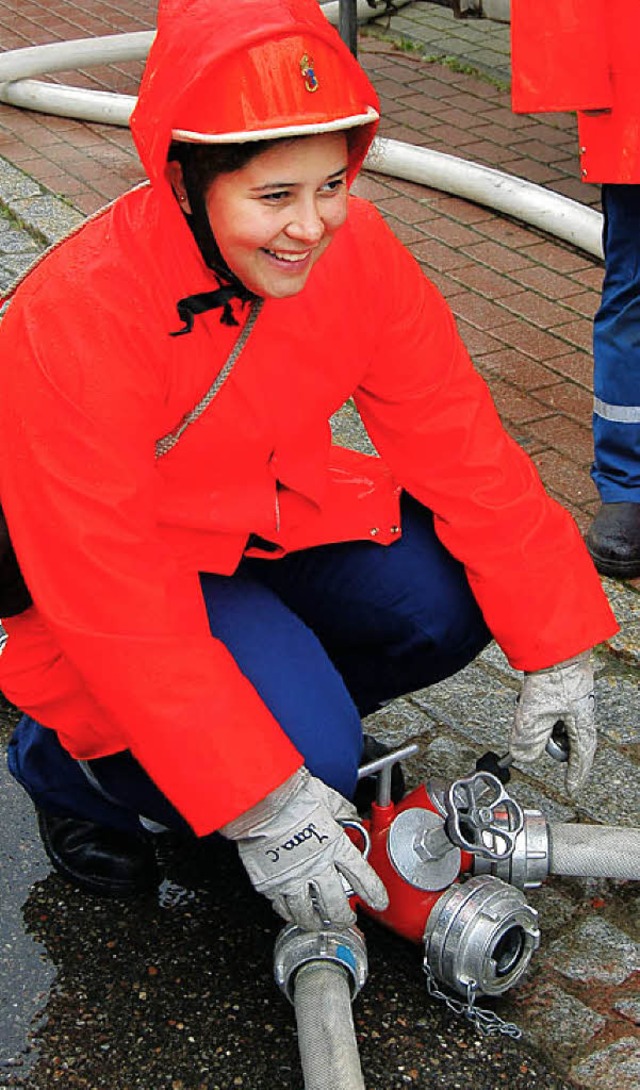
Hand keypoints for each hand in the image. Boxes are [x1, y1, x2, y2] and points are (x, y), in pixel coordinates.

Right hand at [221, 768, 387, 929]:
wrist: (260, 799)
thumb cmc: (291, 795)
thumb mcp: (326, 797)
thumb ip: (343, 810)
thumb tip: (351, 816)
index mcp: (335, 845)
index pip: (362, 877)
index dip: (374, 894)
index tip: (378, 902)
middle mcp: (316, 866)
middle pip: (336, 905)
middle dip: (344, 918)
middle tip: (346, 919)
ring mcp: (292, 877)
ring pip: (308, 913)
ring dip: (316, 922)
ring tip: (319, 922)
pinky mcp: (269, 882)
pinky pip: (282, 907)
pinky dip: (289, 912)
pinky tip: (292, 911)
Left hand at [509, 651, 595, 795]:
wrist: (556, 643)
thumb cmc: (553, 675)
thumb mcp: (534, 713)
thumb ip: (527, 739)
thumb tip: (522, 756)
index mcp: (582, 723)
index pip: (581, 756)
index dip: (576, 774)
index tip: (570, 788)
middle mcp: (582, 712)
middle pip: (569, 740)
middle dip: (552, 741)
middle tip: (537, 735)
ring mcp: (575, 698)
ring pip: (558, 722)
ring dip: (543, 721)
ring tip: (530, 705)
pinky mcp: (564, 686)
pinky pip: (552, 707)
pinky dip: (540, 707)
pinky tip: (530, 695)